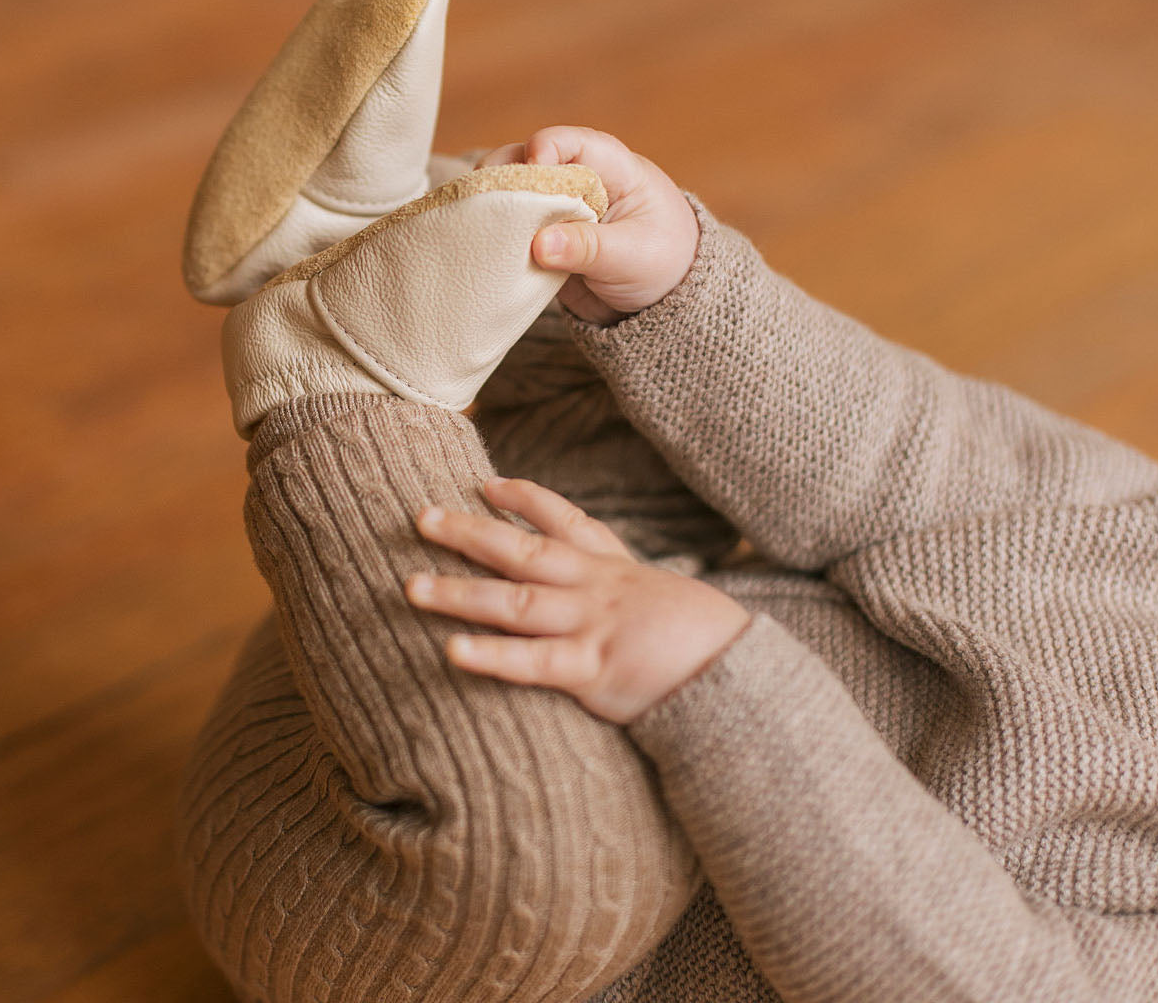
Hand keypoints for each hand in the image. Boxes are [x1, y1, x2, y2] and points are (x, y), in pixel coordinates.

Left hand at [407, 475, 751, 724]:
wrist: (746, 672)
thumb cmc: (712, 645)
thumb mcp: (673, 606)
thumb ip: (638, 602)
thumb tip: (621, 608)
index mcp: (618, 571)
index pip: (567, 523)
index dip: (525, 501)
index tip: (487, 484)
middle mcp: (598, 589)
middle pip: (522, 552)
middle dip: (469, 533)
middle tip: (419, 516)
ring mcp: (593, 626)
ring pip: (514, 602)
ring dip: (459, 592)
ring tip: (411, 586)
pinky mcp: (594, 670)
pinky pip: (533, 661)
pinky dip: (491, 655)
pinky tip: (452, 650)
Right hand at [476, 126, 699, 324]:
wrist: (661, 303)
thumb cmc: (663, 262)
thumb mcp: (633, 256)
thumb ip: (588, 248)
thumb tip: (540, 245)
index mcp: (611, 167)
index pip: (571, 143)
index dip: (545, 150)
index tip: (531, 172)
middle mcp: (576, 180)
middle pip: (525, 161)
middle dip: (502, 178)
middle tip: (485, 203)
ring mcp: (555, 210)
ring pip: (510, 195)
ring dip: (492, 209)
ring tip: (479, 229)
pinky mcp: (540, 240)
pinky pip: (509, 232)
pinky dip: (493, 237)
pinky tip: (481, 250)